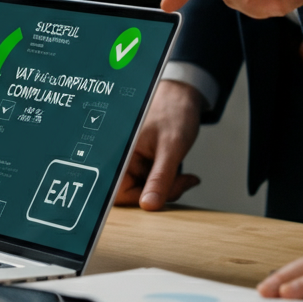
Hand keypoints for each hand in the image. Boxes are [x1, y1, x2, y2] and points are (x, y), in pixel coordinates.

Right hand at [114, 81, 202, 208]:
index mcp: (119, 152)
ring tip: (184, 177)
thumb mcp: (171, 148)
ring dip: (164, 188)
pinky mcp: (140, 162)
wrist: (182, 95)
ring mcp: (131, 161)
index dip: (142, 199)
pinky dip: (166, 182)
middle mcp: (120, 157)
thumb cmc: (173, 112)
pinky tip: (180, 175)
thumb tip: (150, 206)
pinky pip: (149, 182)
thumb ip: (160, 178)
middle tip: (182, 183)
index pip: (118, 192)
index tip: (167, 194)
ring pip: (143, 190)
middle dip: (158, 194)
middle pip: (132, 194)